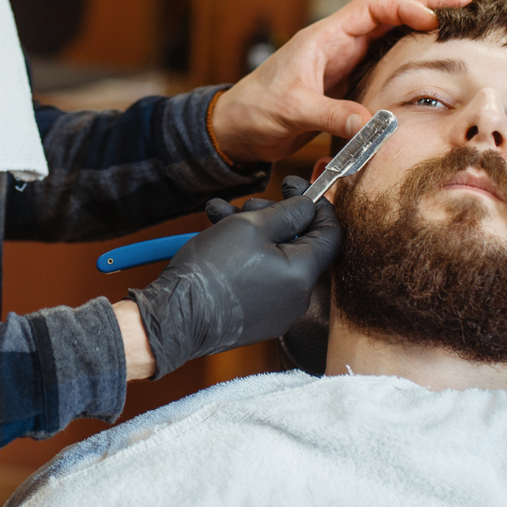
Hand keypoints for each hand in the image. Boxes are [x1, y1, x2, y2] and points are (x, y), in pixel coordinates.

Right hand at [126, 185, 340, 378]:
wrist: (176, 318)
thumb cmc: (212, 270)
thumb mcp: (249, 226)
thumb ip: (287, 213)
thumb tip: (308, 206)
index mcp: (302, 274)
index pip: (331, 234)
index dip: (317, 205)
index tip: (297, 187)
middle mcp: (296, 297)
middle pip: (299, 243)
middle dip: (273, 216)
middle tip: (246, 204)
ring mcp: (277, 312)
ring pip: (275, 259)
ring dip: (252, 232)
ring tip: (219, 215)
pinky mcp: (257, 319)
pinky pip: (262, 279)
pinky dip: (246, 257)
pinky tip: (218, 240)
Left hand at [209, 0, 466, 163]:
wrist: (236, 130)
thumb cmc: (255, 110)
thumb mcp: (292, 110)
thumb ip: (329, 114)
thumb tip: (370, 123)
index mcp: (323, 38)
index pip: (371, 9)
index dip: (403, 8)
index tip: (431, 19)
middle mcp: (337, 45)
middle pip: (389, 16)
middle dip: (426, 9)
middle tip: (466, 8)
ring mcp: (344, 64)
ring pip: (390, 40)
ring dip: (421, 35)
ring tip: (460, 32)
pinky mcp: (346, 86)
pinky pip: (384, 67)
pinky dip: (409, 64)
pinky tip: (432, 69)